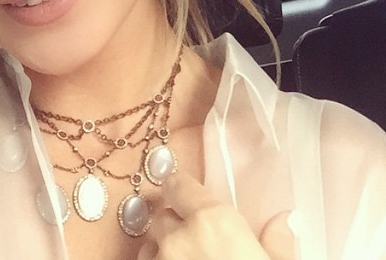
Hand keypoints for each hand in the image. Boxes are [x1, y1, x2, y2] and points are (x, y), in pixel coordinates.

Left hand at [137, 171, 294, 259]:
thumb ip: (276, 243)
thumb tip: (287, 219)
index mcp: (213, 221)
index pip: (178, 184)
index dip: (181, 189)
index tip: (185, 194)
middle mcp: (178, 237)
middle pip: (162, 217)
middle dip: (174, 224)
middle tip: (194, 238)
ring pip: (150, 246)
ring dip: (162, 249)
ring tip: (184, 259)